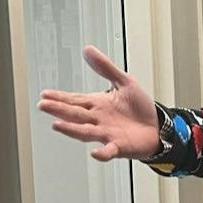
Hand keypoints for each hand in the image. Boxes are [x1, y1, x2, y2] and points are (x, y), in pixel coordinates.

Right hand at [38, 45, 160, 161]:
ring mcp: (107, 133)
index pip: (74, 99)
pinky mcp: (119, 146)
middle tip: (44, 105)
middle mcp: (98, 120)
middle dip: (59, 109)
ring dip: (72, 129)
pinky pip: (109, 150)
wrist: (158, 127)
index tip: (45, 94)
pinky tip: (95, 152)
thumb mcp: (124, 82)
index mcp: (98, 104)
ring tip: (58, 124)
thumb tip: (88, 50)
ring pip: (85, 132)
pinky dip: (102, 153)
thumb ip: (106, 68)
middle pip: (75, 114)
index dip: (60, 97)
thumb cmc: (139, 108)